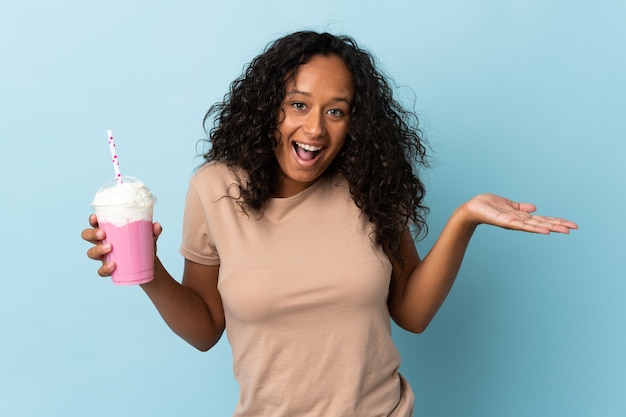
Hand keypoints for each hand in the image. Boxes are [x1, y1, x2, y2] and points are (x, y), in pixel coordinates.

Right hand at [81, 214, 162, 276]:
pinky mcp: (107, 268)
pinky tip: (113, 265)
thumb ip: (154, 231)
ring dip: (98, 250)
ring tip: (110, 248)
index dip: (92, 220)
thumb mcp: (149, 236)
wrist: (147, 263)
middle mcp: (102, 242)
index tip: (95, 218)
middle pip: (87, 236)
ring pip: (91, 253)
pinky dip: (105, 269)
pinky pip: (100, 271)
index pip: (95, 223)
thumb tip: (157, 226)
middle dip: (92, 234)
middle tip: (103, 234)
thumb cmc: (144, 244)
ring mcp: (103, 256)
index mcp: (109, 230)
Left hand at [462, 193, 577, 233]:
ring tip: (564, 230)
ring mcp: (514, 222)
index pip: (542, 220)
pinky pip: (522, 225)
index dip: (556, 221)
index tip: (571, 224)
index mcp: (521, 217)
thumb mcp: (508, 205)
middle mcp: (519, 221)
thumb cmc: (488, 206)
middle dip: (558, 225)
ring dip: (551, 227)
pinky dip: (534, 228)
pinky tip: (545, 231)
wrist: (472, 208)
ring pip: (536, 226)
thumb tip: (535, 208)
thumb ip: (521, 207)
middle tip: (574, 228)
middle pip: (543, 224)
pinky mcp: (506, 221)